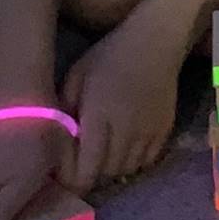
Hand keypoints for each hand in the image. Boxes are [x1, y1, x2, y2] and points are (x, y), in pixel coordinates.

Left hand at [61, 13, 183, 191]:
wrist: (156, 41)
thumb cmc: (108, 56)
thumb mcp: (75, 78)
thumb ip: (63, 113)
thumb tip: (53, 146)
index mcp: (99, 116)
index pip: (84, 170)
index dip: (70, 178)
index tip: (60, 171)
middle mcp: (126, 130)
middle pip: (104, 174)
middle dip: (88, 174)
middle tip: (77, 162)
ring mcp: (149, 132)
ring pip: (126, 170)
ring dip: (110, 169)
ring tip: (100, 155)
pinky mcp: (165, 130)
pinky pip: (146, 161)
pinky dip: (132, 162)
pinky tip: (123, 147)